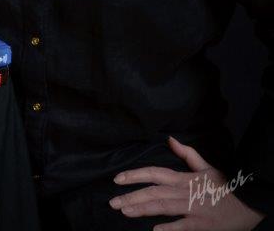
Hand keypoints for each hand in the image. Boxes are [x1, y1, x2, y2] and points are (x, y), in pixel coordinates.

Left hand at [109, 136, 264, 229]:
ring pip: (162, 207)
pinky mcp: (202, 225)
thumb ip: (187, 153)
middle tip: (113, 202)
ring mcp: (192, 208)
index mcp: (183, 178)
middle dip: (131, 196)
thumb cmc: (226, 185)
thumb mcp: (206, 166)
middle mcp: (184, 192)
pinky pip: (183, 227)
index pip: (154, 173)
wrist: (249, 202)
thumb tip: (170, 139)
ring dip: (142, 209)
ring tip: (125, 211)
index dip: (135, 175)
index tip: (117, 179)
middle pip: (153, 192)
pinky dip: (169, 228)